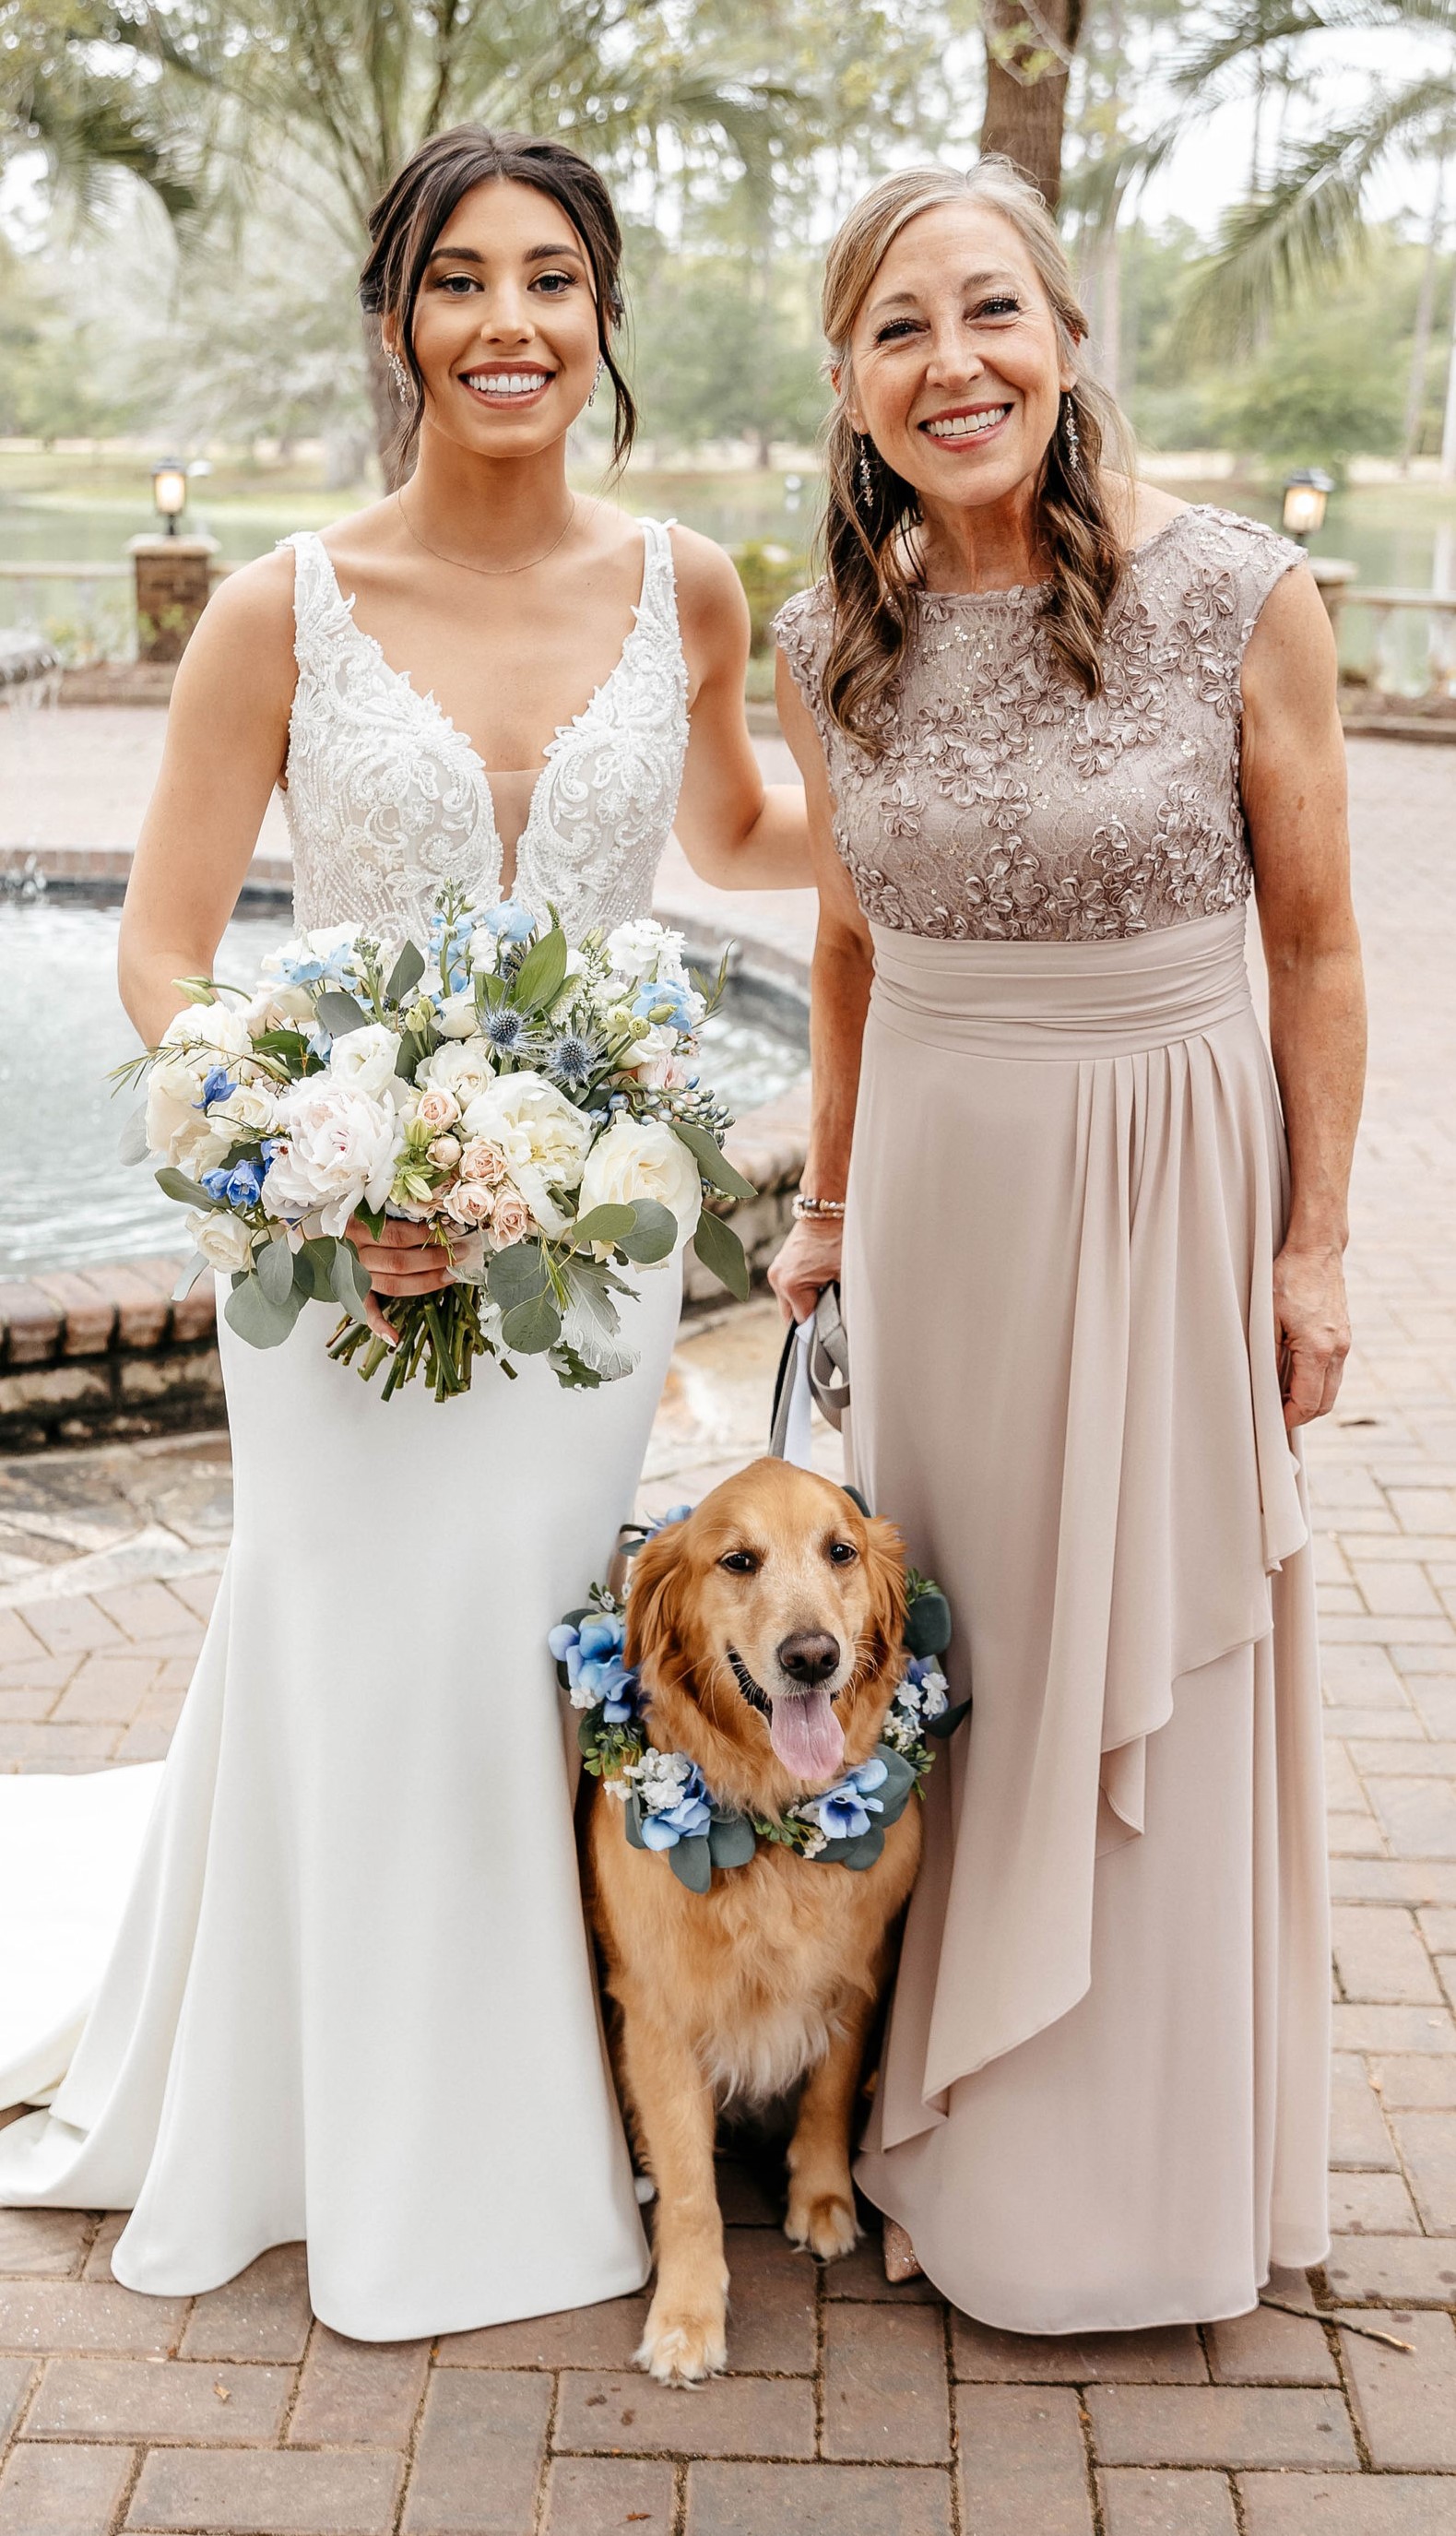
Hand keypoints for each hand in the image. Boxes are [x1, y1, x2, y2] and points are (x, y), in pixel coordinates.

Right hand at [347, 1214, 453, 1346]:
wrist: (311, 1234)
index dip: (428, 1235)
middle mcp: (354, 1253)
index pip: (399, 1235)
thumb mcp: (364, 1206)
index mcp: (357, 1228)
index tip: (452, 1231)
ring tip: (450, 1275)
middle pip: (400, 1262)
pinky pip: (365, 1311)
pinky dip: (379, 1325)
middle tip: (461, 1252)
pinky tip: (394, 1337)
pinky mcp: (351, 1293)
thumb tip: (434, 1215)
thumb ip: (390, 1211)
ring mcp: (352, 1276)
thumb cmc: (346, 1216)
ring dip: (425, 1282)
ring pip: (393, 1284)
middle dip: (435, 1258)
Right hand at [768, 1216, 842, 1324]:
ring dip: (806, 1301)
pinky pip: (789, 1287)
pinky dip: (802, 1289)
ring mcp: (776, 1270)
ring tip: (826, 1287)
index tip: (833, 1320)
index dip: (820, 1325)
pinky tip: (819, 1279)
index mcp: (791, 1285)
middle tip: (831, 1305)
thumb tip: (838, 1322)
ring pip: (790, 1301)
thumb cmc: (839, 1238)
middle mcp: (778, 1279)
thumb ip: (838, 1303)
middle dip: (810, 1315)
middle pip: (792, 1315)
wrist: (827, 1209)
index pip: (803, 1323)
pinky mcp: (779, 1264)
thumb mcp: (845, 1275)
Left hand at [1273, 1239, 1350, 1430]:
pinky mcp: (1343, 1335)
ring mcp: (1344, 1343)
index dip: (1290, 1419)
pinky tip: (1294, 1373)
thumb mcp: (1267, 1319)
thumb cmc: (1289, 1278)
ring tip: (1281, 1395)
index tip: (1272, 1423)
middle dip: (1301, 1414)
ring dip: (1309, 1398)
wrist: (1317, 1250)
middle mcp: (1337, 1350)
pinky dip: (1316, 1381)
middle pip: (1325, 1402)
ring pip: (1331, 1388)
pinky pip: (1333, 1370)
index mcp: (1319, 1349)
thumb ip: (1269, 1357)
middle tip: (1275, 1414)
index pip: (1308, 1402)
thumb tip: (1266, 1387)